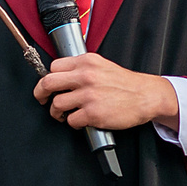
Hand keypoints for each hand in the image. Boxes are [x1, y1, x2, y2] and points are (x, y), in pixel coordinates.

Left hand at [35, 54, 176, 133]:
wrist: (146, 96)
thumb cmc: (125, 83)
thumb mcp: (102, 66)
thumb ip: (82, 68)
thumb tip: (62, 76)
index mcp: (86, 62)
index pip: (54, 67)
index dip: (48, 78)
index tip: (48, 86)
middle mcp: (85, 76)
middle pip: (48, 83)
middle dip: (40, 94)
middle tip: (42, 100)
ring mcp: (88, 95)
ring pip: (57, 104)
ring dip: (57, 112)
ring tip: (64, 114)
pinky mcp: (92, 113)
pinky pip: (71, 120)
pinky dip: (74, 123)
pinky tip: (81, 120)